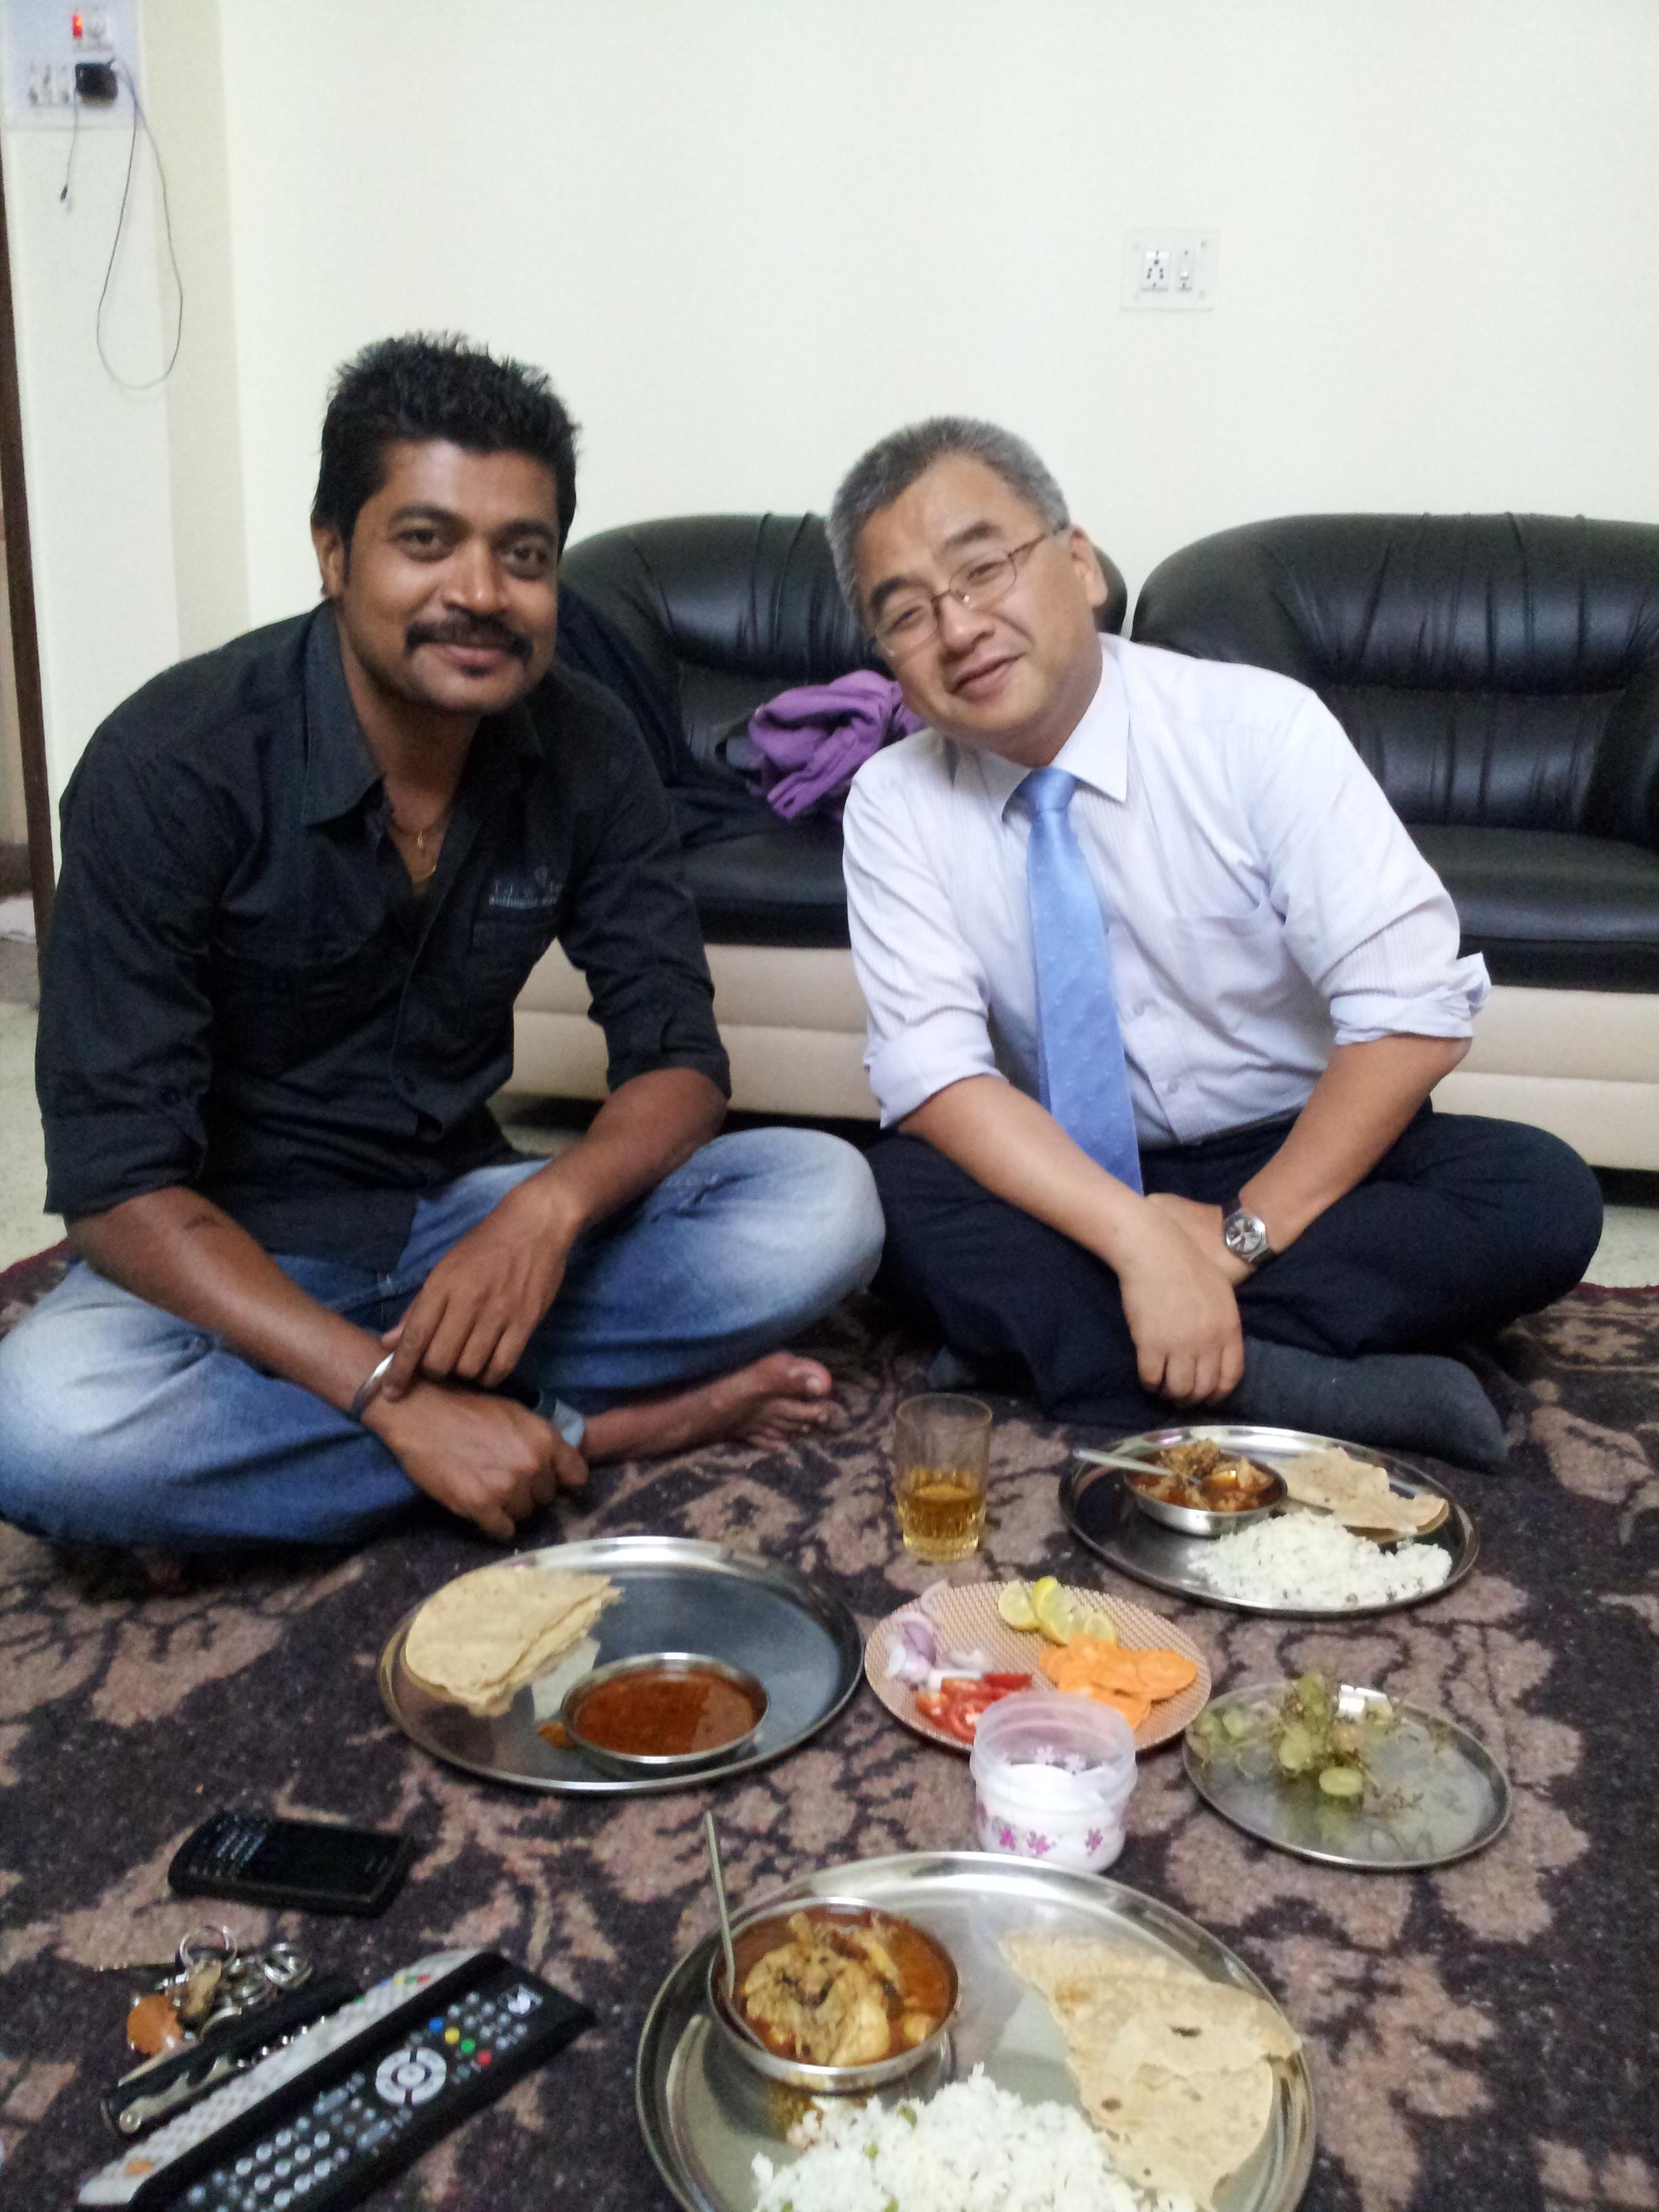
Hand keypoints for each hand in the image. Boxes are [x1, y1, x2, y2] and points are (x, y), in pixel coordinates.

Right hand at [366, 1381, 587, 1539]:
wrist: (423, 1416)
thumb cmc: (469, 1411)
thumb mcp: (517, 1415)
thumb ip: (541, 1441)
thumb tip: (558, 1466)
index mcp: (546, 1439)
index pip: (577, 1476)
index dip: (561, 1479)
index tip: (547, 1479)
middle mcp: (533, 1465)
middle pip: (546, 1498)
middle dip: (530, 1492)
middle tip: (506, 1480)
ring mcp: (508, 1487)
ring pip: (524, 1515)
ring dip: (510, 1508)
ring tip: (490, 1491)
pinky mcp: (481, 1506)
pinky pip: (502, 1530)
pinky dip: (494, 1524)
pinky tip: (482, 1509)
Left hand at [380, 1180, 574, 1400]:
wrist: (535, 1225)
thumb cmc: (484, 1244)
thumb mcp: (445, 1268)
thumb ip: (418, 1308)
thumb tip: (390, 1342)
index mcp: (443, 1285)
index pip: (415, 1337)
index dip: (399, 1370)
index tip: (390, 1393)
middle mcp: (468, 1302)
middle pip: (440, 1361)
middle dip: (434, 1371)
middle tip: (440, 1363)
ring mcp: (499, 1314)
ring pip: (469, 1368)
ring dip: (462, 1374)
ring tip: (464, 1362)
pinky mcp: (525, 1322)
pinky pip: (502, 1366)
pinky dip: (489, 1376)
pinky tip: (485, 1369)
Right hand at [1114, 1205, 1244, 1402]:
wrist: (1154, 1248)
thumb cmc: (1186, 1262)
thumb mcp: (1221, 1291)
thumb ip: (1223, 1322)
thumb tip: (1218, 1349)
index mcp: (1228, 1328)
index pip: (1230, 1377)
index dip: (1217, 1392)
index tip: (1206, 1394)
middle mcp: (1208, 1341)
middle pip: (1203, 1388)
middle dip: (1192, 1398)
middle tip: (1180, 1395)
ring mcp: (1179, 1345)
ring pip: (1178, 1390)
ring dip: (1170, 1393)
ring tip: (1163, 1387)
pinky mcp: (1151, 1344)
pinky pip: (1151, 1378)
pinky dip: (1149, 1382)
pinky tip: (1147, 1376)